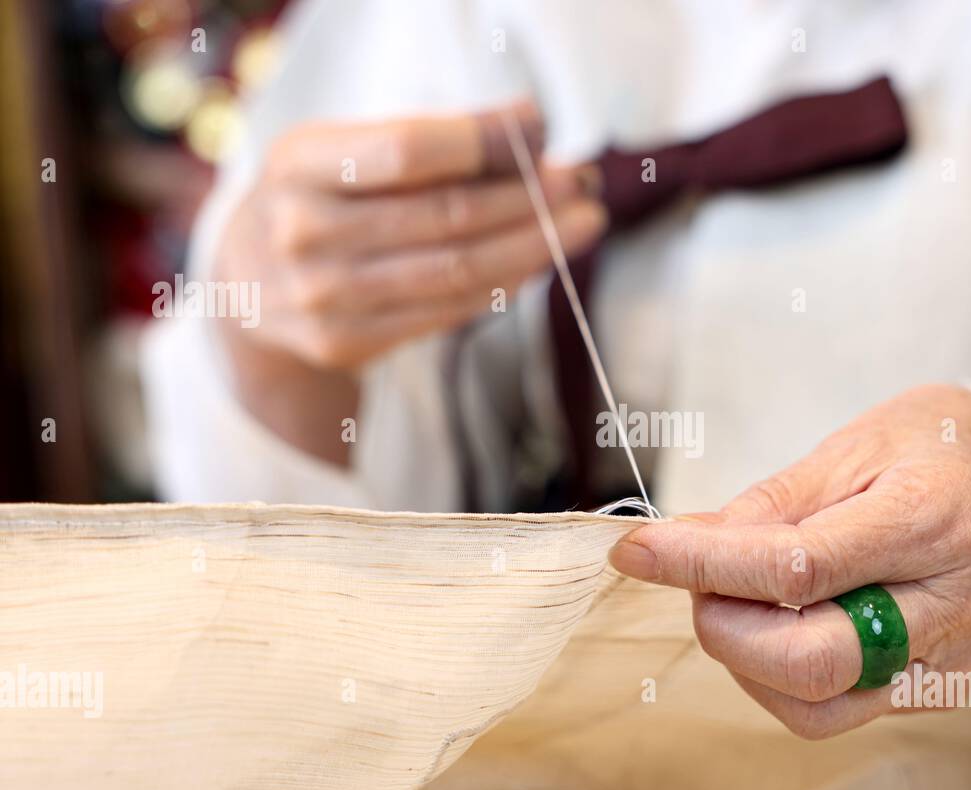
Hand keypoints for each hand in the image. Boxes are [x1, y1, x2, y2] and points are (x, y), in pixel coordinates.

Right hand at [213, 104, 606, 461]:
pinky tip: (536, 262)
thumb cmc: (319, 199)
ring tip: (580, 224)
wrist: (247, 285)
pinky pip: (446, 312)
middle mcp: (303, 232)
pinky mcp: (346, 343)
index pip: (407, 151)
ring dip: (532, 246)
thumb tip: (531, 125)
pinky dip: (502, 284)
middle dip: (528, 199)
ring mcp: (323, 297)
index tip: (539, 130)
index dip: (482, 142)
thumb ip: (435, 140)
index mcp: (299, 164)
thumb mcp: (348, 151)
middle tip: (582, 185)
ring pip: (456, 271)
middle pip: (446, 217)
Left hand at [609, 384, 970, 738]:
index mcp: (933, 517)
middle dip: (725, 628)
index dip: (702, 565)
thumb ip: (769, 506)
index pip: (796, 567)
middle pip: (812, 662)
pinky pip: (845, 709)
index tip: (638, 552)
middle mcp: (954, 601)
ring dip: (749, 660)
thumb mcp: (852, 445)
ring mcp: (957, 656)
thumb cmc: (938, 446)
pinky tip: (783, 626)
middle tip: (699, 579)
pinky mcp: (948, 687)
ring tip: (743, 597)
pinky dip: (787, 678)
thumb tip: (684, 545)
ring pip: (820, 705)